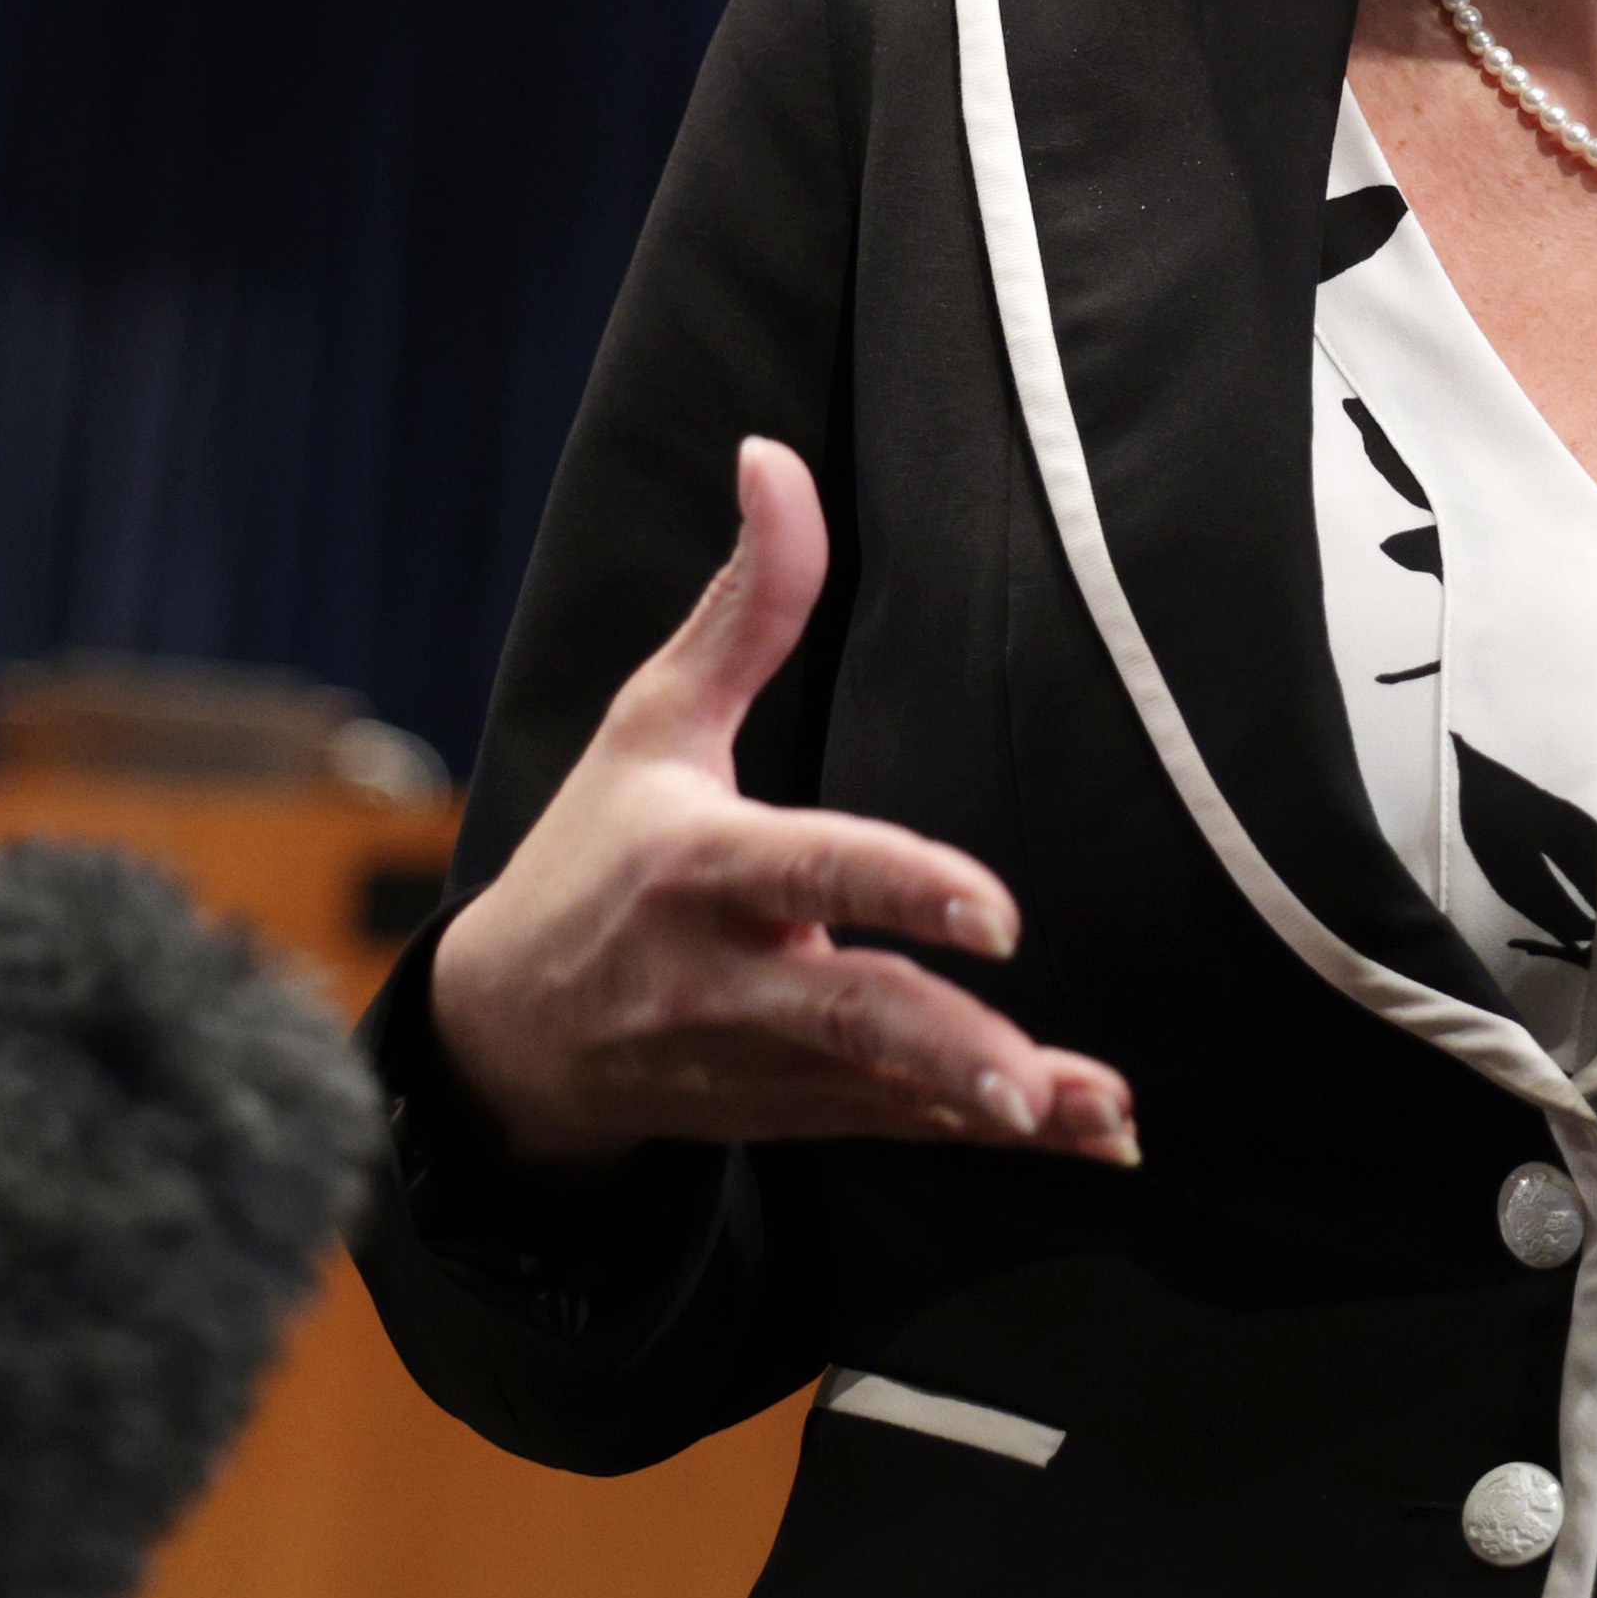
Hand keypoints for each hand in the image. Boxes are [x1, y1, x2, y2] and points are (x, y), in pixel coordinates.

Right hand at [429, 438, 1136, 1169]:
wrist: (503, 1038)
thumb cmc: (596, 853)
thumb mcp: (650, 722)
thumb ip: (744, 605)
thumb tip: (774, 456)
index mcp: (694, 867)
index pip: (804, 873)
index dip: (896, 888)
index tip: (994, 908)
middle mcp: (723, 977)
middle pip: (846, 1014)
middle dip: (941, 1046)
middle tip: (1028, 1074)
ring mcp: (757, 1062)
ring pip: (885, 1090)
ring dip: (991, 1106)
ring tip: (1092, 1114)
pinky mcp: (789, 1115)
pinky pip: (898, 1131)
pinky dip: (990, 1141)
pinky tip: (1092, 1137)